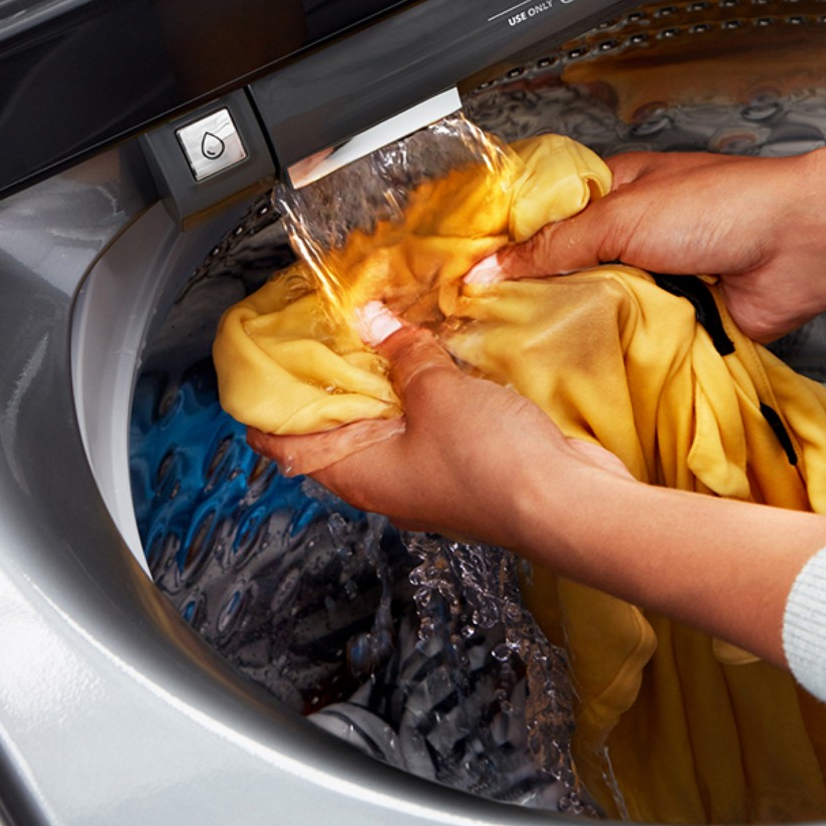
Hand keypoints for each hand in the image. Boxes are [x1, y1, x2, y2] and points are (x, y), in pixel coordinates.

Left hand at [247, 314, 632, 545]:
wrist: (566, 503)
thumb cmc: (491, 464)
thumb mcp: (438, 393)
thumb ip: (404, 353)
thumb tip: (376, 323)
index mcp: (358, 473)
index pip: (285, 445)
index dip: (265, 406)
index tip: (258, 365)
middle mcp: (385, 480)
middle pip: (337, 427)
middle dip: (331, 378)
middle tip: (325, 327)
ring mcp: (427, 475)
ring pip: (388, 421)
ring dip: (384, 378)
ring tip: (380, 327)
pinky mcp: (466, 465)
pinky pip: (431, 421)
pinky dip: (425, 388)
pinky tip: (436, 353)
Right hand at [466, 150, 825, 341]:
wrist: (800, 248)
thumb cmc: (726, 206)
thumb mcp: (620, 217)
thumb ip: (553, 246)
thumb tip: (491, 269)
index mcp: (616, 192)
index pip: (547, 222)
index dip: (511, 250)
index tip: (474, 283)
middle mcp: (633, 236)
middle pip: (568, 272)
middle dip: (541, 297)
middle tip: (494, 326)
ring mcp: (656, 280)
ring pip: (598, 311)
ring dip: (582, 326)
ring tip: (536, 349)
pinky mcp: (677, 321)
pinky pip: (633, 341)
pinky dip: (618, 350)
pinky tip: (590, 362)